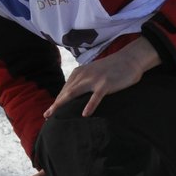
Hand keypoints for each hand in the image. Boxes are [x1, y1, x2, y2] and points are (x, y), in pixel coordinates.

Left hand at [44, 37, 160, 119]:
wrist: (130, 59)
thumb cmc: (113, 68)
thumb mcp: (94, 72)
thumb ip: (85, 81)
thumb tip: (77, 95)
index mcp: (80, 72)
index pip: (65, 89)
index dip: (57, 100)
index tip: (50, 111)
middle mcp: (83, 75)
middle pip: (66, 92)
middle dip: (55, 104)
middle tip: (46, 115)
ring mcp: (94, 79)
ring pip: (74, 93)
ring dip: (62, 104)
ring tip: (54, 115)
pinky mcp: (105, 84)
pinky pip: (96, 97)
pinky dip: (90, 105)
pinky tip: (85, 114)